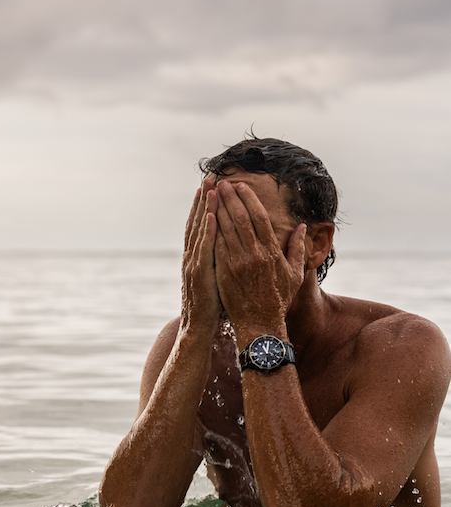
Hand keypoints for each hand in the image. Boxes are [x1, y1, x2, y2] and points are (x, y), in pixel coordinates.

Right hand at [181, 178, 221, 331]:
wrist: (198, 327)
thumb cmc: (212, 306)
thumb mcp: (216, 279)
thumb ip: (221, 260)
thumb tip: (232, 247)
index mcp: (197, 257)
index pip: (201, 227)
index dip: (204, 206)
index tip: (210, 187)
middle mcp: (192, 257)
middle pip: (197, 223)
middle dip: (203, 200)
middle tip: (208, 178)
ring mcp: (194, 264)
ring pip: (199, 231)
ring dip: (204, 208)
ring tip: (209, 188)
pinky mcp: (200, 274)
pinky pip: (204, 248)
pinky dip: (207, 231)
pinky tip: (211, 215)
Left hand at [214, 179, 306, 335]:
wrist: (260, 324)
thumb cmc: (278, 300)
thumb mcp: (295, 275)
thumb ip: (298, 249)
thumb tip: (301, 227)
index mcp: (272, 252)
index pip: (260, 218)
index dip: (249, 199)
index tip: (240, 186)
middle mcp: (255, 255)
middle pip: (241, 219)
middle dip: (230, 198)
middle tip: (221, 183)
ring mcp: (238, 264)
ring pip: (226, 230)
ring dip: (217, 210)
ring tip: (210, 194)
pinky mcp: (224, 274)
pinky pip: (216, 247)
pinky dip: (211, 231)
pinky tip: (205, 219)